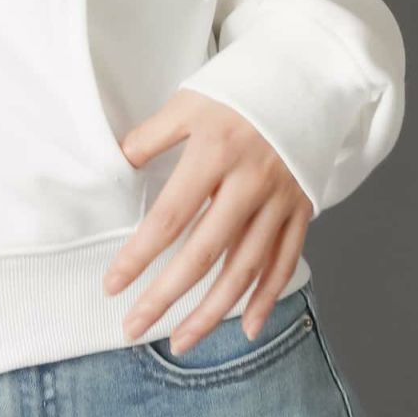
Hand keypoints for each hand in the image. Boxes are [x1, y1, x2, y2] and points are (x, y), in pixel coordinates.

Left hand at [102, 90, 312, 351]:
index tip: (112, 285)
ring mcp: (279, 199)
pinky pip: (284, 261)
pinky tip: (244, 328)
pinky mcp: (301, 208)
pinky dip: (266, 297)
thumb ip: (152, 136)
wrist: (305, 75)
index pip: (170, 216)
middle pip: (204, 253)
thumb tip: (118, 164)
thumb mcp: (189, 101)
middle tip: (134, 327)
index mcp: (215, 153)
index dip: (139, 255)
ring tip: (180, 341)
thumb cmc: (239, 87)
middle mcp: (248, 182)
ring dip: (211, 311)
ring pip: (244, 268)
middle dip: (166, 296)